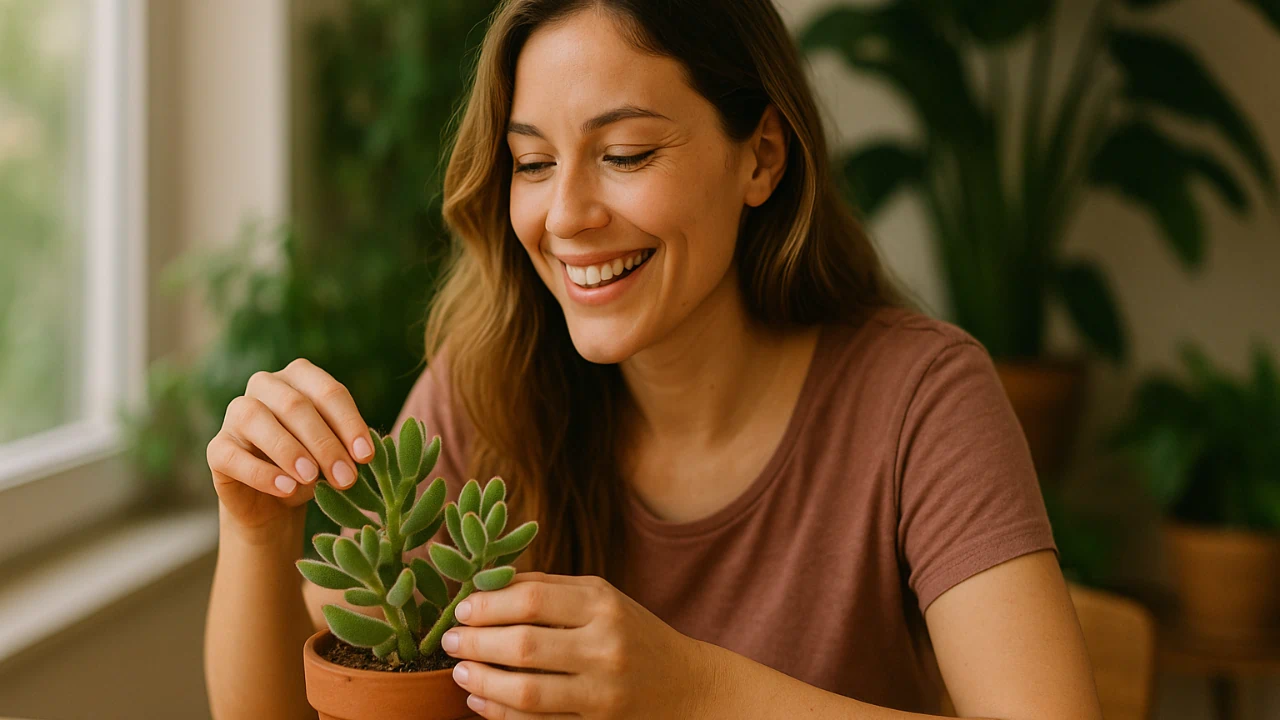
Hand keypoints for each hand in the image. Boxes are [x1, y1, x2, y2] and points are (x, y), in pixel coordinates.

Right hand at [206, 358, 374, 534]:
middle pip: (295, 405)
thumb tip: (363, 454)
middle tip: (346, 478)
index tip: (366, 456)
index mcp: (300, 377)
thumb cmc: (313, 468)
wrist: (274, 503)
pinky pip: (233, 455)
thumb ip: (347, 448)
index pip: (328, 392)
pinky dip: (261, 472)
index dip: (350, 423)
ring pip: (257, 419)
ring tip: (312, 479)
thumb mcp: (336, 455)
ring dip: (289, 450)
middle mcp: (265, 386)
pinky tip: (286, 488)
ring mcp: (235, 414)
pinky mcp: (216, 448)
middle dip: (325, 443)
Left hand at [442, 572, 712, 718]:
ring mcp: (603, 691)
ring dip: (483, 682)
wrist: (686, 686)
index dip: (487, 605)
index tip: (461, 610)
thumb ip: (548, 587)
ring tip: (459, 672)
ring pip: (527, 691)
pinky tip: (479, 702)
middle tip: (448, 641)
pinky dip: (501, 713)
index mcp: (603, 604)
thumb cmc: (632, 633)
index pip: (532, 599)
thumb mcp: (601, 598)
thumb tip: (486, 581)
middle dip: (476, 643)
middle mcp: (605, 645)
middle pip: (524, 645)